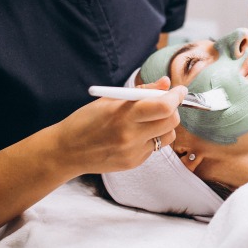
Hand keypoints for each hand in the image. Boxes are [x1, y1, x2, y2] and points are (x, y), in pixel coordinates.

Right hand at [52, 77, 186, 175]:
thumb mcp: (109, 99)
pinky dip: (151, 138)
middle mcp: (130, 135)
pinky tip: (134, 135)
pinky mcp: (134, 163)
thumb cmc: (86, 120)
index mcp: (123, 114)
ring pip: (169, 135)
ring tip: (147, 120)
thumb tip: (166, 83)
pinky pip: (155, 147)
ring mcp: (133, 152)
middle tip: (163, 103)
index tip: (180, 90)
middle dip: (172, 109)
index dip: (176, 96)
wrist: (67, 151)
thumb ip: (141, 91)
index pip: (164, 106)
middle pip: (172, 121)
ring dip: (164, 125)